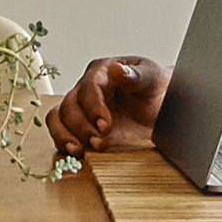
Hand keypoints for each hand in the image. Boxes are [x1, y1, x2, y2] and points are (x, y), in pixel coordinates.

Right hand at [52, 54, 179, 157]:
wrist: (162, 106)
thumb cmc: (158, 88)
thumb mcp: (153, 79)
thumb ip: (136, 75)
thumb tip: (116, 69)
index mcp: (102, 71)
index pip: (88, 87)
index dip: (93, 108)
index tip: (105, 126)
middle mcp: (86, 88)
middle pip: (70, 105)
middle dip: (82, 127)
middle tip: (101, 142)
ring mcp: (81, 107)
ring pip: (58, 118)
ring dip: (67, 136)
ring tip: (82, 151)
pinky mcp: (80, 125)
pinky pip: (60, 130)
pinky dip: (63, 142)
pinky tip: (75, 152)